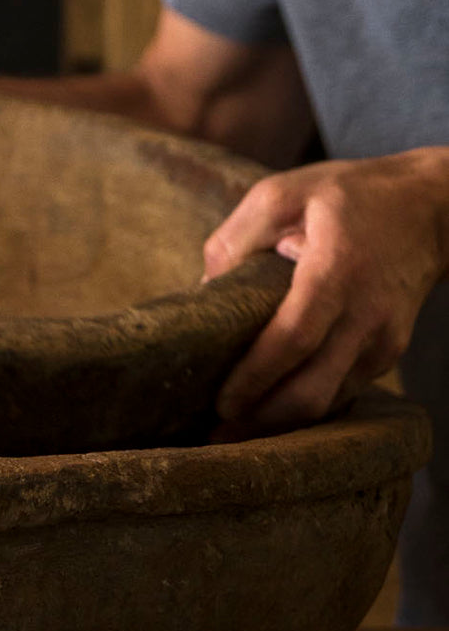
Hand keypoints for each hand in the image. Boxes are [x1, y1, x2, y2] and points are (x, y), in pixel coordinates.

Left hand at [203, 148, 448, 432]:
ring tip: (233, 432)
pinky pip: (342, 392)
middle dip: (262, 421)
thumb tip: (205, 290)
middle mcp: (366, 315)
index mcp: (337, 272)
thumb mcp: (284, 192)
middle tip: (216, 437)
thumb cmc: (350, 198)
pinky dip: (305, 407)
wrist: (433, 209)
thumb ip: (236, 237)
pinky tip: (269, 411)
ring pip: (329, 401)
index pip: (293, 339)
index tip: (220, 402)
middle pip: (313, 390)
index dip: (255, 377)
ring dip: (281, 423)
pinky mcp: (388, 353)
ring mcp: (383, 340)